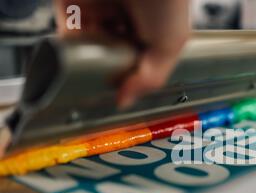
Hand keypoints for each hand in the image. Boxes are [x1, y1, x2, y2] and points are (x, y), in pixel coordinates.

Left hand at [54, 0, 189, 107]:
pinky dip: (68, 50)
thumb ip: (149, 79)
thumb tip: (125, 102)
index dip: (134, 78)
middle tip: (111, 85)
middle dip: (112, 72)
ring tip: (95, 73)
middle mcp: (127, 20)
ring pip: (89, 47)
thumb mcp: (171, 45)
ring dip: (90, 62)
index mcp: (153, 30)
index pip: (140, 61)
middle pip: (114, 56)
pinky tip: (76, 62)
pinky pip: (66, 34)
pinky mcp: (74, 5)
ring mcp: (99, 12)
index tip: (127, 94)